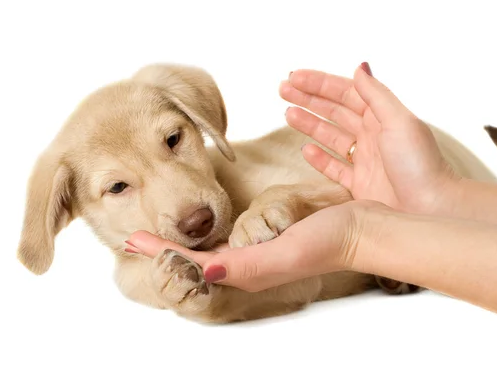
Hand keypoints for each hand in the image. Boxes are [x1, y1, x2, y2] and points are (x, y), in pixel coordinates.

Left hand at [125, 200, 387, 291]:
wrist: (364, 230)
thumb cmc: (330, 239)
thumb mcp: (285, 252)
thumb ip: (246, 264)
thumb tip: (206, 269)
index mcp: (248, 269)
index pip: (194, 264)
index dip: (162, 252)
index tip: (132, 240)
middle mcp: (251, 264)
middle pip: (198, 261)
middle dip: (167, 251)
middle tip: (140, 239)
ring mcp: (262, 252)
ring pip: (213, 251)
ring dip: (186, 244)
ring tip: (167, 235)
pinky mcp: (274, 239)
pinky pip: (233, 240)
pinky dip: (212, 235)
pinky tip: (214, 228)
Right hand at [281, 62, 459, 214]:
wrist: (430, 208)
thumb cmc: (419, 163)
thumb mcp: (399, 121)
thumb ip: (376, 94)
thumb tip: (359, 66)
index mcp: (382, 116)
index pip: (345, 92)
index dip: (319, 83)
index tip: (296, 77)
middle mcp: (372, 134)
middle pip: (334, 111)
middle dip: (308, 99)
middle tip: (283, 90)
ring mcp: (365, 159)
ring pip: (330, 136)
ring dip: (309, 124)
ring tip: (288, 114)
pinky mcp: (359, 184)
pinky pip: (334, 167)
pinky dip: (319, 158)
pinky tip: (306, 149)